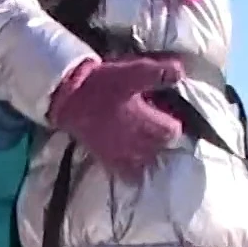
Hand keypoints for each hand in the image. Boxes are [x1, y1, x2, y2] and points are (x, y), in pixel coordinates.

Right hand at [47, 56, 184, 181]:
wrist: (67, 98)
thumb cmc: (101, 85)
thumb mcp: (132, 72)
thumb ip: (158, 73)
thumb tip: (180, 72)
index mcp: (149, 125)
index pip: (174, 131)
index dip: (172, 119)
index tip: (165, 110)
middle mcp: (139, 145)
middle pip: (161, 147)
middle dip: (160, 136)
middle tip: (153, 121)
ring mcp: (123, 156)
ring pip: (146, 162)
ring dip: (147, 152)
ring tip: (141, 139)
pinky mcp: (107, 160)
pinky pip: (128, 174)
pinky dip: (132, 168)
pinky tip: (129, 155)